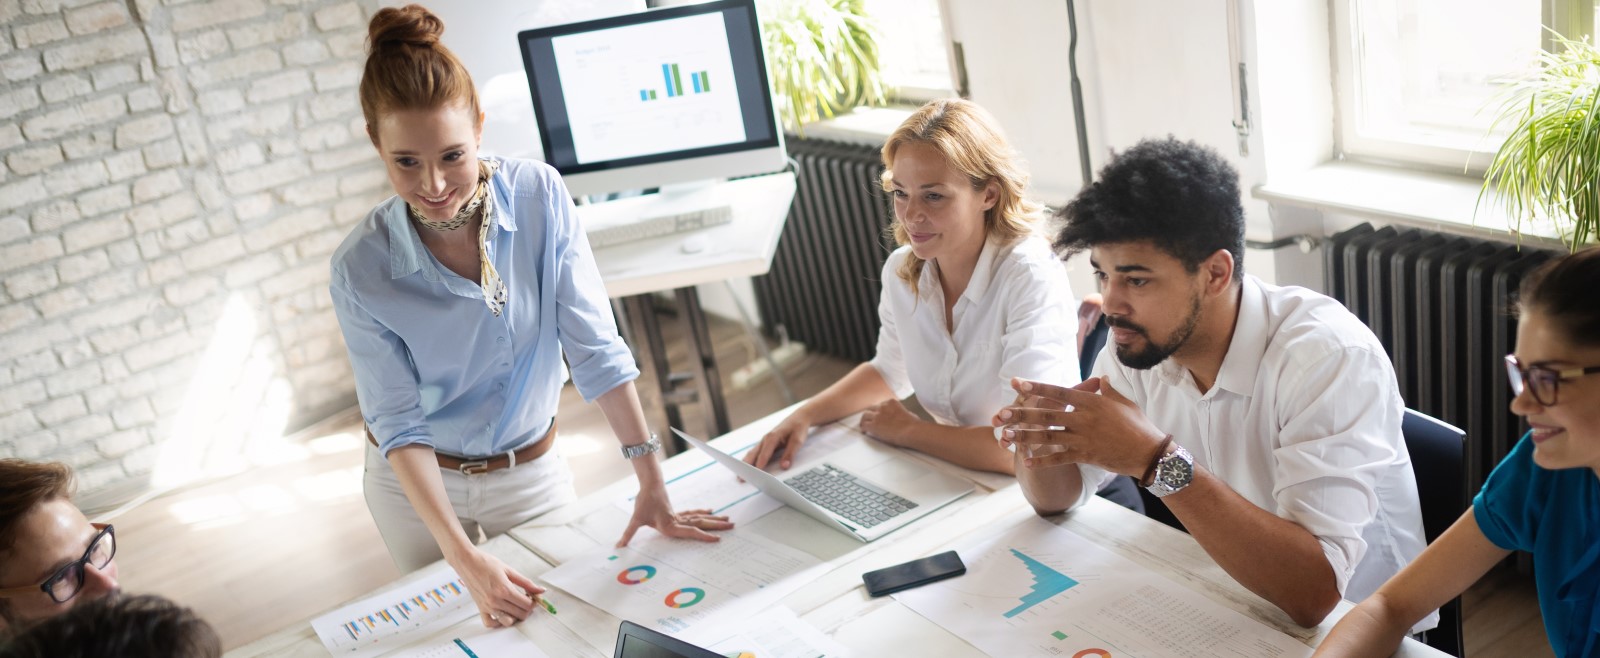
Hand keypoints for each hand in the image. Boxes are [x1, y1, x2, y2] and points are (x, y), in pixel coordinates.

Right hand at [448, 546, 543, 627]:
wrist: (467, 562)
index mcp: (504, 589)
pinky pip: (490, 623)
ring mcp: (487, 606)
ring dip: (515, 616)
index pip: (527, 605)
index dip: (534, 602)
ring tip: (515, 606)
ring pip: (508, 621)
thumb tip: (541, 590)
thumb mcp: (509, 570)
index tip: (533, 597)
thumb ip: (526, 582)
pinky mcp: (480, 608)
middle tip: (526, 599)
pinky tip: (503, 613)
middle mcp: (495, 600)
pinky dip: (498, 622)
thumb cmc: (486, 563)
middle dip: (527, 608)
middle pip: (520, 614)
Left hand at [616, 482, 731, 546]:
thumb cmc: (643, 501)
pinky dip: (703, 513)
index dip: (705, 536)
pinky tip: (710, 512)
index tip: (718, 539)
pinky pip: (693, 514)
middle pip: (701, 523)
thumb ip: (628, 534)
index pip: (691, 531)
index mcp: (671, 525)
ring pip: (700, 518)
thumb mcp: (636, 519)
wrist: (650, 483)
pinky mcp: (677, 511)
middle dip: (717, 526)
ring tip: (728, 520)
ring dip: (714, 520)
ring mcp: (679, 515)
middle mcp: (678, 521)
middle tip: (733, 526)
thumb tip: (618, 547)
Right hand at [744, 410, 813, 469]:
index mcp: (773, 436)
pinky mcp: (765, 444)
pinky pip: (755, 453)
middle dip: (747, 465)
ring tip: (740, 476)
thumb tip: (784, 466)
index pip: (764, 453)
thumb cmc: (798, 427)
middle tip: (741, 477)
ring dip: (746, 464)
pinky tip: (747, 467)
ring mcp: (764, 441)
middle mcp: (766, 439)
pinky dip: (750, 460)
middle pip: (754, 454)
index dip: (760, 463)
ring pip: (753, 453)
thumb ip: (790, 453)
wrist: (799, 418)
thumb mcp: (798, 440)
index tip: (756, 473)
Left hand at [859, 398, 920, 446]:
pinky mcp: (874, 425)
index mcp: (891, 402)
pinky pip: (864, 425)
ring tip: (863, 425)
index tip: (878, 415)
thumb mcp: (909, 413)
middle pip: (871, 408)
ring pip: (865, 415)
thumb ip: (902, 413)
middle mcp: (883, 407)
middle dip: (870, 414)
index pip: (881, 404)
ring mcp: (877, 416)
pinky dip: (863, 428)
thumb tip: (904, 417)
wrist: (911, 431)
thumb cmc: (913, 425)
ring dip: (864, 420)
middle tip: (869, 419)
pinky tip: (864, 431)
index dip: (878, 411)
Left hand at [994, 377, 1167, 475]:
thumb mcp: (1123, 400)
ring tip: (1006, 436)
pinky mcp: (1086, 455)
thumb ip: (1108, 389)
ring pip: (1048, 437)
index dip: (1037, 387)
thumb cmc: (1138, 424)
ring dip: (1026, 437)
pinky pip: (1060, 458)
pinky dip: (1044, 461)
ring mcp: (1083, 438)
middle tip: (1002, 412)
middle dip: (1022, 413)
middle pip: (1047, 414)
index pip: (1059, 392)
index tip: (1018, 382)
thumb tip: (1102, 378)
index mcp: (1091, 402)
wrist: (1149, 451)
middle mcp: (1084, 419)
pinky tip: (1028, 462)